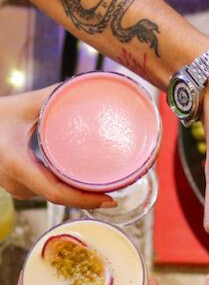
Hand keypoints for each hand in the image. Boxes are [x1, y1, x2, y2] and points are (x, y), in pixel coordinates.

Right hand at [0, 87, 114, 207]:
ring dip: (78, 195)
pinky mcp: (19, 187)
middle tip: (117, 190)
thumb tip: (84, 85)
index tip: (108, 198)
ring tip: (106, 186)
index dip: (84, 199)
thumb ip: (53, 96)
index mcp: (16, 163)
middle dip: (88, 197)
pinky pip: (47, 193)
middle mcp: (15, 181)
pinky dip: (67, 191)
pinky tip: (84, 186)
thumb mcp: (23, 105)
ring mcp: (15, 188)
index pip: (56, 192)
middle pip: (59, 197)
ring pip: (53, 197)